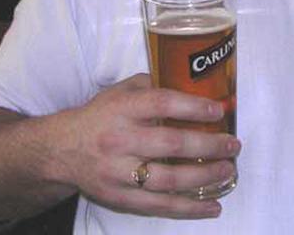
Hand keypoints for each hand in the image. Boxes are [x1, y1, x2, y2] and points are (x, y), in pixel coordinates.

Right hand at [58, 73, 239, 218]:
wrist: (61, 151)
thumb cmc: (100, 116)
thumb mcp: (120, 91)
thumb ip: (152, 86)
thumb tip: (192, 85)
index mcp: (122, 109)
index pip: (161, 104)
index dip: (192, 106)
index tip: (218, 110)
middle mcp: (120, 140)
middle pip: (171, 144)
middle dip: (208, 145)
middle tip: (232, 144)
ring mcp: (119, 173)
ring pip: (168, 180)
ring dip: (204, 178)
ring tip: (227, 170)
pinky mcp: (121, 198)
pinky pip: (159, 206)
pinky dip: (189, 208)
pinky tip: (212, 206)